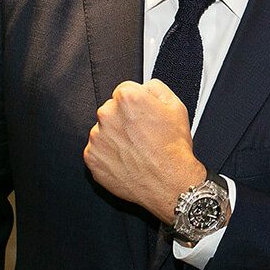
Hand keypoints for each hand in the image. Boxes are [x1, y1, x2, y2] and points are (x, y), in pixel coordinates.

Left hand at [84, 79, 205, 223]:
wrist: (170, 182)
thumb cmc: (174, 147)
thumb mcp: (177, 106)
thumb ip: (156, 88)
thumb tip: (144, 87)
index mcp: (127, 98)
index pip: (124, 90)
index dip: (137, 103)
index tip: (144, 115)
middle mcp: (107, 115)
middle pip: (112, 109)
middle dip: (124, 119)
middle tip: (142, 134)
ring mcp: (97, 138)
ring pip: (103, 131)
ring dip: (115, 137)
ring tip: (135, 150)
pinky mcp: (92, 159)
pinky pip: (97, 151)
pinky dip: (109, 155)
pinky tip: (126, 160)